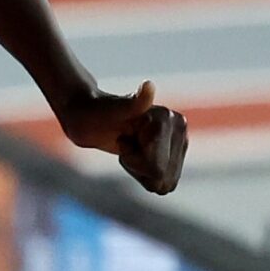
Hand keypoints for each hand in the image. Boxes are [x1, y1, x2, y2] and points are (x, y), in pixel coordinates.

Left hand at [56, 78, 187, 196]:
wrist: (89, 116)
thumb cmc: (94, 114)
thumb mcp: (111, 111)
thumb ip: (133, 102)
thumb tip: (149, 86)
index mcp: (170, 120)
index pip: (156, 168)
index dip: (132, 160)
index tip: (122, 138)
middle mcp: (180, 128)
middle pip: (162, 178)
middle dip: (139, 167)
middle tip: (125, 143)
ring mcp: (179, 141)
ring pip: (164, 184)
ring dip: (140, 170)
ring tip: (129, 146)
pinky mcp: (175, 153)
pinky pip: (163, 184)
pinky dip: (143, 173)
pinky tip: (134, 152)